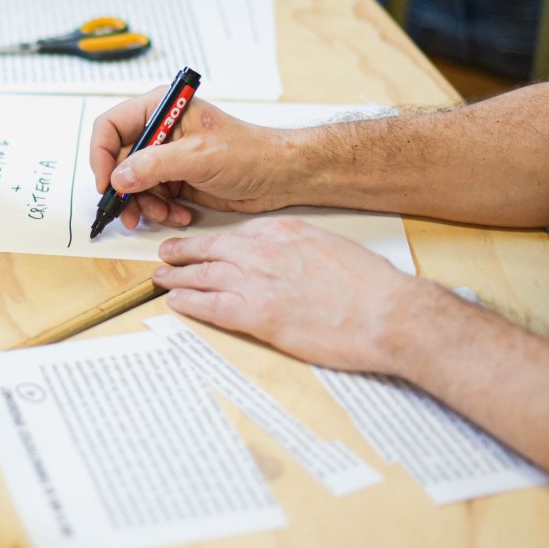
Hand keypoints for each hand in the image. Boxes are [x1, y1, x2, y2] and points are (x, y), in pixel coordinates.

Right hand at [89, 90, 289, 229]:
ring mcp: (167, 156)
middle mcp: (160, 131)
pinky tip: (180, 214)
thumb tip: (119, 177)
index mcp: (162, 109)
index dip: (101, 155)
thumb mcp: (199, 156)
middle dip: (125, 189)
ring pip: (133, 184)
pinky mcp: (176, 179)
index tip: (107, 183)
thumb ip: (155, 165)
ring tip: (164, 215)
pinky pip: (151, 198)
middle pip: (118, 160)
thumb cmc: (250, 153)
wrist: (279, 176)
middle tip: (130, 212)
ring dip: (144, 205)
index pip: (111, 126)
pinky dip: (160, 210)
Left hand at [154, 217, 433, 372]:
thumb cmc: (371, 287)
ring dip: (177, 276)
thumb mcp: (332, 247)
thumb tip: (289, 260)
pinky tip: (175, 302)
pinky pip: (210, 305)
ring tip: (160, 278)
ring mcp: (257, 282)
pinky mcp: (257, 315)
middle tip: (166, 253)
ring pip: (203, 275)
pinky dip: (188, 302)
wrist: (388, 313)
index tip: (205, 244)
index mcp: (283, 232)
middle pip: (211, 248)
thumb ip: (302, 249)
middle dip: (184, 251)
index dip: (215, 241)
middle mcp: (263, 251)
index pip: (237, 232)